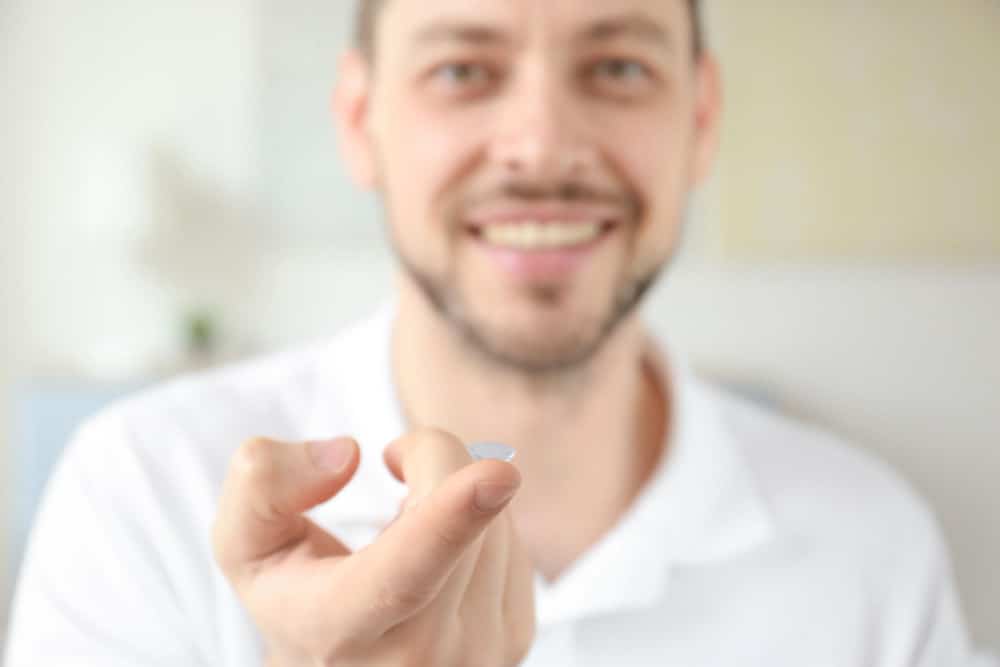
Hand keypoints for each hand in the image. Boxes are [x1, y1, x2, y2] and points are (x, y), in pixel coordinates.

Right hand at [212, 427, 535, 665]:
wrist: (337, 660)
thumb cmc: (293, 592)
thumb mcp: (245, 539)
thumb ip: (263, 483)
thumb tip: (348, 456)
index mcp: (338, 629)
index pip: (400, 574)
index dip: (450, 518)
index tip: (497, 472)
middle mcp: (417, 659)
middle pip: (459, 519)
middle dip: (433, 457)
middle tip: (394, 459)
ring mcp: (476, 657)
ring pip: (496, 523)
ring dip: (456, 491)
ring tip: (408, 521)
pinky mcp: (513, 640)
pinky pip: (514, 542)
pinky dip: (480, 520)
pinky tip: (441, 546)